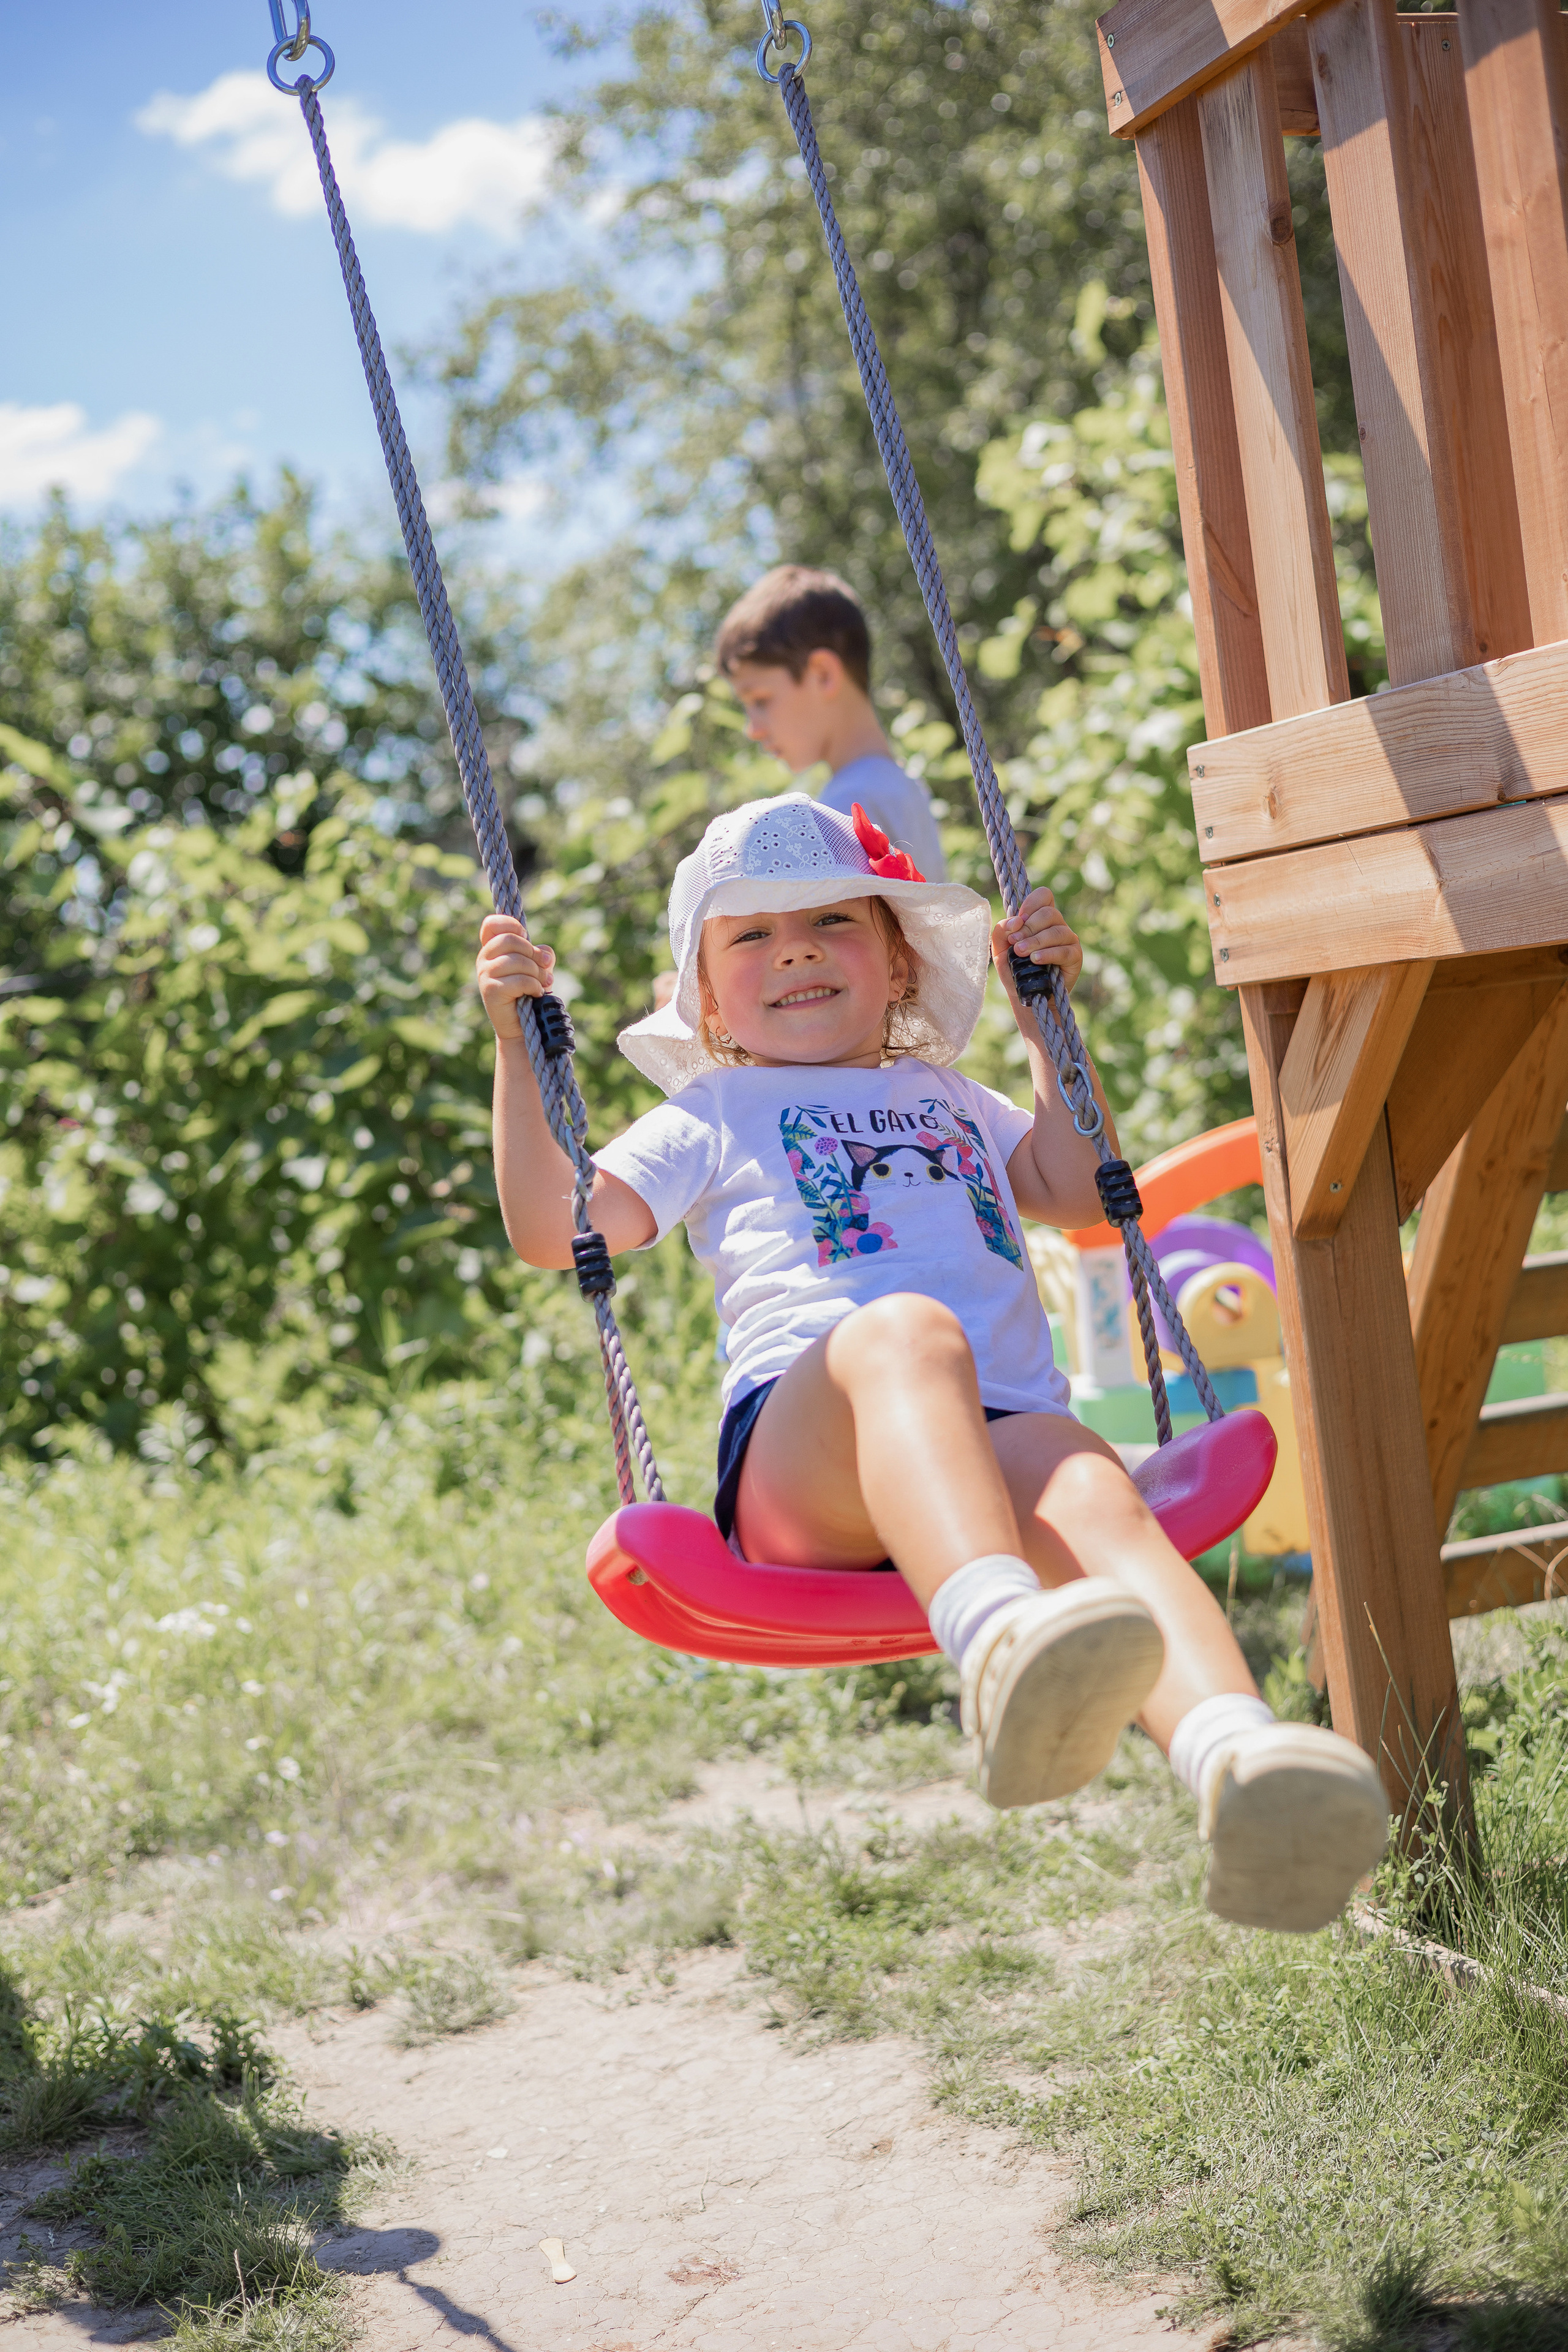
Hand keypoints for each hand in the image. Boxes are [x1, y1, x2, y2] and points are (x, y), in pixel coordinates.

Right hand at [477, 913, 555, 1040]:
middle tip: (545, 968)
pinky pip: (520, 980)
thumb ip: (542, 954)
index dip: (510, 924)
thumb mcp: (538, 968)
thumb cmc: (530, 992)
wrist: (522, 1025)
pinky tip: (536, 993)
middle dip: (533, 954)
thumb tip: (543, 954)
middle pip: (510, 940)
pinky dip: (534, 986)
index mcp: (492, 949)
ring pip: (518, 961)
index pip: (491, 924)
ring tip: (543, 984)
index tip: (525, 936)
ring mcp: (484, 974)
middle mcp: (484, 959)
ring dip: (537, 973)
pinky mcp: (490, 990)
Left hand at [993, 887, 1082, 999]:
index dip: (1032, 903)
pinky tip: (1036, 960)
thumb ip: (1001, 931)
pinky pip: (1064, 950)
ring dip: (1036, 941)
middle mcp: (1057, 924)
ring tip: (1022, 953)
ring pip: (1056, 931)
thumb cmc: (1014, 968)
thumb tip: (1015, 921)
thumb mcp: (1000, 949)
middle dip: (1029, 928)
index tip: (1019, 920)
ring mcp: (1068, 939)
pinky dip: (1048, 954)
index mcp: (1040, 917)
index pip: (1044, 895)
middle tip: (1015, 944)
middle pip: (1048, 913)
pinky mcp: (1075, 956)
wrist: (1025, 994)